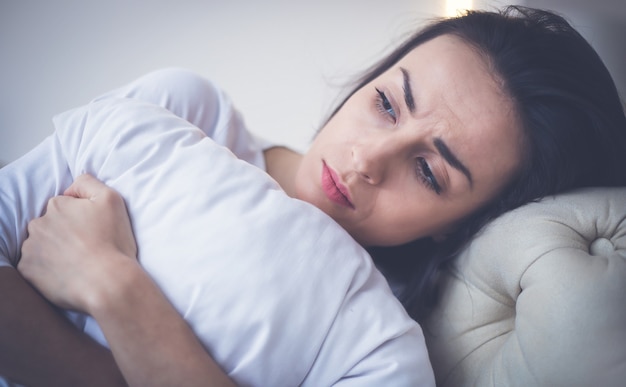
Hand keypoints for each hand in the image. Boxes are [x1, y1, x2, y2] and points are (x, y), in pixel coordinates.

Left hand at [18, 174, 137, 312]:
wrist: (108, 283)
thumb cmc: (113, 242)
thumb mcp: (112, 199)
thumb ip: (89, 183)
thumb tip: (72, 187)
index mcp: (57, 206)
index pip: (64, 207)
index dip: (81, 219)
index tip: (94, 232)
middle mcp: (38, 224)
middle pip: (50, 225)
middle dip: (64, 233)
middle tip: (87, 248)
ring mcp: (30, 248)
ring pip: (41, 245)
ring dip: (55, 251)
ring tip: (78, 263)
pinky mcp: (27, 272)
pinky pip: (35, 267)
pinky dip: (48, 270)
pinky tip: (68, 274)